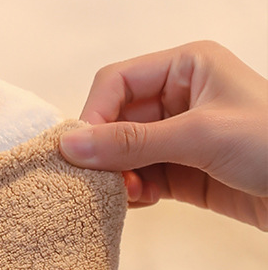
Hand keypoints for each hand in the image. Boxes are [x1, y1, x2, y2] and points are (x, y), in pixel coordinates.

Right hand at [59, 41, 267, 229]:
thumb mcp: (200, 136)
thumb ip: (131, 142)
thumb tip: (69, 145)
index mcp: (187, 67)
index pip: (117, 81)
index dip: (95, 113)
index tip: (82, 150)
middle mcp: (180, 98)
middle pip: (116, 119)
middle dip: (106, 150)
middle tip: (100, 179)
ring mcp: (181, 137)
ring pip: (125, 152)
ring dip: (118, 174)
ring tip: (125, 194)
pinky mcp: (185, 172)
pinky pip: (142, 178)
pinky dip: (133, 191)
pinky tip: (138, 202)